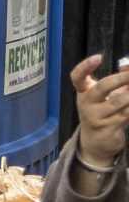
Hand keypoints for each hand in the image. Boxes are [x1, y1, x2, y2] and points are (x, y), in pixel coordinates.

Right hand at [71, 54, 127, 168]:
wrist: (95, 144)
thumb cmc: (102, 114)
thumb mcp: (105, 96)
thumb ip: (118, 81)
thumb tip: (127, 66)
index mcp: (83, 92)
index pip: (77, 77)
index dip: (85, 66)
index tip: (98, 57)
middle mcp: (86, 103)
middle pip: (101, 87)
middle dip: (121, 78)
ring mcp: (95, 117)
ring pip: (119, 102)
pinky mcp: (107, 129)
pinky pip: (126, 115)